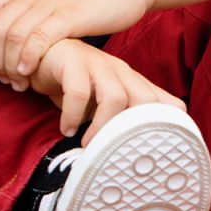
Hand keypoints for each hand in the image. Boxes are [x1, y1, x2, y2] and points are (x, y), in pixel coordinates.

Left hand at [0, 0, 153, 85]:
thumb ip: (24, 7)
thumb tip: (1, 26)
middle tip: (0, 78)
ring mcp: (48, 3)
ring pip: (11, 36)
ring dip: (8, 66)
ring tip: (16, 83)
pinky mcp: (68, 16)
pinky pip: (38, 39)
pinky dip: (28, 59)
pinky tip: (29, 73)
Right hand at [28, 39, 185, 145]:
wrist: (42, 54)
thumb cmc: (75, 83)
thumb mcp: (102, 102)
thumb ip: (120, 119)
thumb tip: (136, 152)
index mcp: (133, 82)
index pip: (166, 103)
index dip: (169, 127)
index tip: (156, 156)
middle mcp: (120, 71)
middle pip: (145, 99)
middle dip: (133, 130)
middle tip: (114, 152)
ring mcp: (98, 63)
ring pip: (115, 96)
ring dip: (101, 126)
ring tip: (86, 143)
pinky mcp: (72, 61)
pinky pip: (78, 92)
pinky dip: (72, 115)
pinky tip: (66, 128)